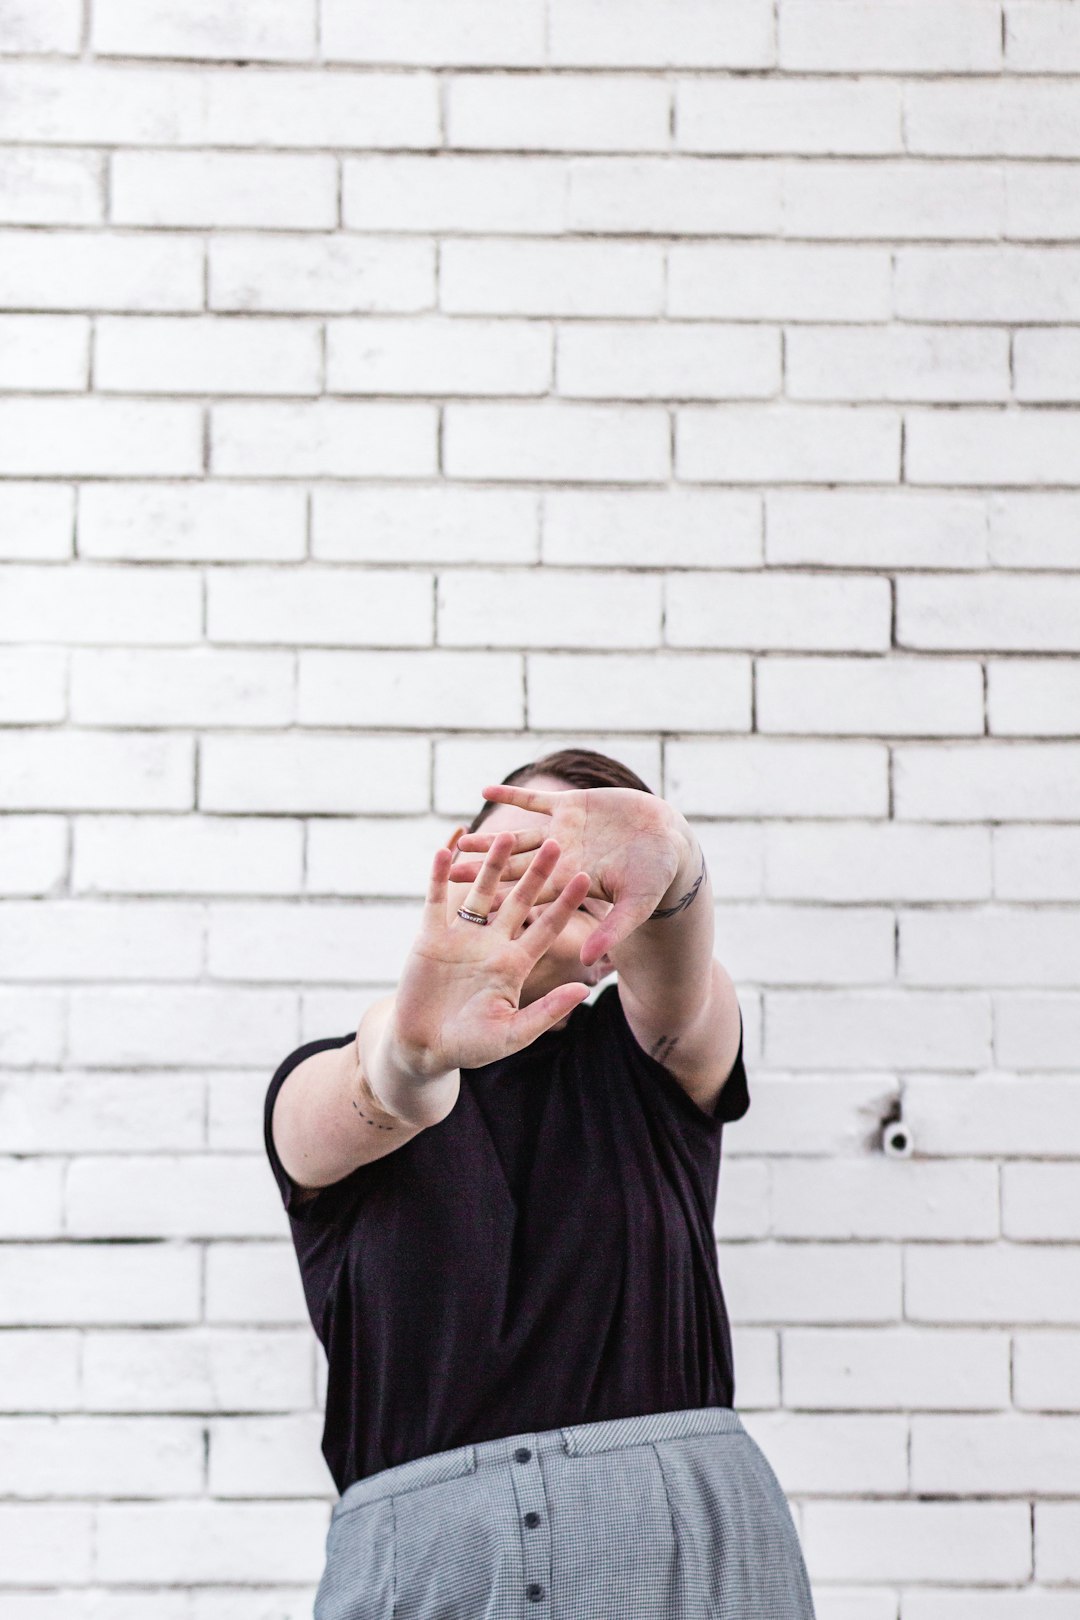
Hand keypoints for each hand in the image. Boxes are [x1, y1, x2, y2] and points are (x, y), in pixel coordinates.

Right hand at [388, 830, 592, 1077]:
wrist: (424, 1048)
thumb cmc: (471, 1046)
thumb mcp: (513, 1033)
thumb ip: (546, 1011)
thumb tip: (583, 990)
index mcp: (515, 963)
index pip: (547, 927)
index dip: (565, 903)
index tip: (586, 877)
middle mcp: (492, 943)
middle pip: (519, 900)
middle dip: (537, 873)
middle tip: (557, 841)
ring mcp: (462, 937)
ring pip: (480, 892)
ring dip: (492, 865)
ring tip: (506, 835)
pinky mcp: (431, 937)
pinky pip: (435, 900)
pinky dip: (438, 877)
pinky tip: (444, 851)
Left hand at [449, 785, 686, 967]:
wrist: (671, 840)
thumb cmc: (656, 877)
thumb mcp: (636, 906)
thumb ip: (612, 930)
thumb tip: (589, 962)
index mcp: (570, 882)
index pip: (527, 895)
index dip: (499, 900)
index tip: (469, 908)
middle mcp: (561, 859)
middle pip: (513, 868)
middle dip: (483, 872)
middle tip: (451, 874)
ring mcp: (563, 832)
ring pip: (517, 837)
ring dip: (490, 839)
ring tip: (459, 839)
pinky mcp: (571, 806)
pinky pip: (535, 800)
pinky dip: (512, 795)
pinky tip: (484, 789)